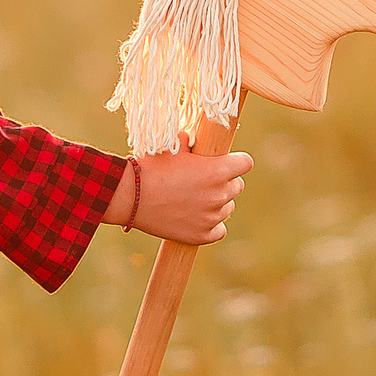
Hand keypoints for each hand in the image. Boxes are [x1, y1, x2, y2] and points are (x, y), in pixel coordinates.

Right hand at [105, 135, 253, 244]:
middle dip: (225, 181)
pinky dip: (211, 224)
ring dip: (217, 202)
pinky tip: (196, 216)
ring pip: (228, 207)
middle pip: (238, 186)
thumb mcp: (173, 146)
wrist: (129, 196)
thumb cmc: (151, 167)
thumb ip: (192, 142)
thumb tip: (196, 139)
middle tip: (205, 180)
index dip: (236, 161)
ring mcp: (212, 217)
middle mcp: (219, 194)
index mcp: (217, 170)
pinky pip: (219, 229)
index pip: (246, 164)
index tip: (227, 161)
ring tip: (195, 198)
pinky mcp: (202, 235)